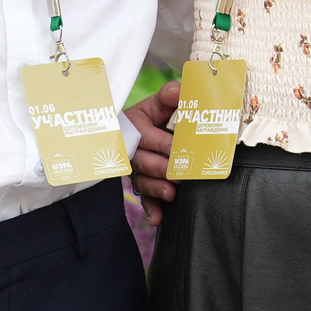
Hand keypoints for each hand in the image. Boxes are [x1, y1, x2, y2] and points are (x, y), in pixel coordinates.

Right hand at [125, 79, 179, 221]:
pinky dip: (151, 208)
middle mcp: (132, 148)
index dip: (161, 143)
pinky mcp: (142, 182)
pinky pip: (144, 198)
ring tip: (171, 194)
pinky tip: (158, 219)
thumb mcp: (159, 102)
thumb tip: (179, 91)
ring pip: (142, 181)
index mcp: (134, 125)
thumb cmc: (156, 113)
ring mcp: (136, 168)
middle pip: (143, 161)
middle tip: (179, 175)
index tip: (177, 148)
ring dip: (156, 189)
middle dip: (161, 169)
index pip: (146, 136)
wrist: (146, 127)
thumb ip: (169, 95)